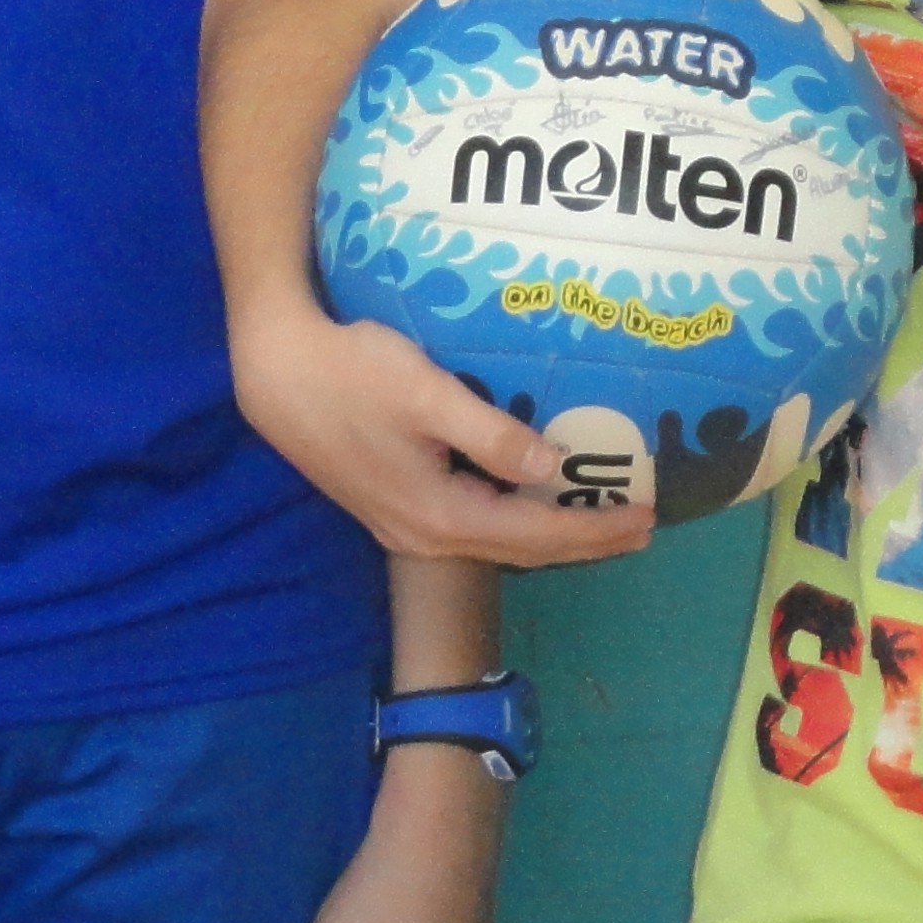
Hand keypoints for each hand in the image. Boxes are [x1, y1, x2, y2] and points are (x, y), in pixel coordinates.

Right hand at [231, 303, 648, 568]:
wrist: (276, 372)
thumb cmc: (354, 372)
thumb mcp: (427, 395)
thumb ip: (490, 436)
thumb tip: (550, 470)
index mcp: (438, 514)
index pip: (535, 535)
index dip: (593, 530)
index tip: (646, 518)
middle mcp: (423, 535)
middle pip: (519, 550)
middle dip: (583, 542)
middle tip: (641, 528)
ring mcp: (403, 526)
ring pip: (494, 542)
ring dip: (551, 536)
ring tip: (601, 521)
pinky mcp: (393, 506)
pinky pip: (472, 527)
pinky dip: (515, 522)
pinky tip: (535, 502)